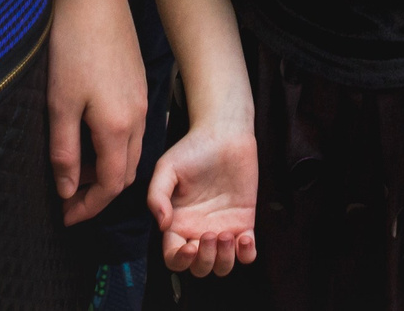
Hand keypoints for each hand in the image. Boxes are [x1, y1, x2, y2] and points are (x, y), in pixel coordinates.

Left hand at [47, 0, 147, 224]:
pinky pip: (131, 128)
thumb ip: (65, 151)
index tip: (66, 217)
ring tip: (73, 166)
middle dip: (98, 191)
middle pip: (125, 172)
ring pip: (130, 150)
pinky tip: (87, 132)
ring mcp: (141, 98)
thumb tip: (66, 189)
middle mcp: (138, 117)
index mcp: (118, 127)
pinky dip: (112, 144)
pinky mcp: (137, 82)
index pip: (110, 185)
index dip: (88, 206)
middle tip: (67, 196)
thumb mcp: (60, 103)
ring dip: (105, 167)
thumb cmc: (73, 46)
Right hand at [148, 124, 259, 276]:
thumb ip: (156, 196)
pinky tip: (244, 237)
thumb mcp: (166, 169)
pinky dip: (246, 254)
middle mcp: (198, 231)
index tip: (188, 247)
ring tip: (227, 235)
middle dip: (204, 260)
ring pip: (222, 266)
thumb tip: (162, 225)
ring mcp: (222, 229)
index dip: (179, 261)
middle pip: (198, 268)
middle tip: (210, 234)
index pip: (174, 257)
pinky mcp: (244, 223)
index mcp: (178, 223)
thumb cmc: (192, 150)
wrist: (224, 134)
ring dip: (223, 260)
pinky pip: (247, 254)